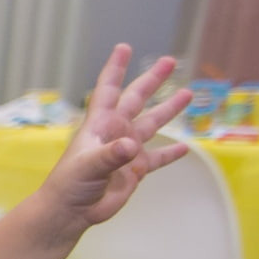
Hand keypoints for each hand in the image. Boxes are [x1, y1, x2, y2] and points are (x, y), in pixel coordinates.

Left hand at [38, 46, 192, 233]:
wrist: (71, 211)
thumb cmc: (70, 184)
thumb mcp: (88, 166)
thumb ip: (110, 155)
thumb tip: (131, 146)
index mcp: (100, 124)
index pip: (108, 90)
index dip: (115, 69)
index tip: (123, 47)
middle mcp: (115, 132)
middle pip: (136, 99)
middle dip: (152, 80)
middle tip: (170, 61)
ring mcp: (127, 150)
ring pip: (152, 124)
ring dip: (169, 110)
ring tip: (187, 93)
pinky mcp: (135, 169)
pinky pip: (157, 158)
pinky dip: (170, 154)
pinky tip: (185, 148)